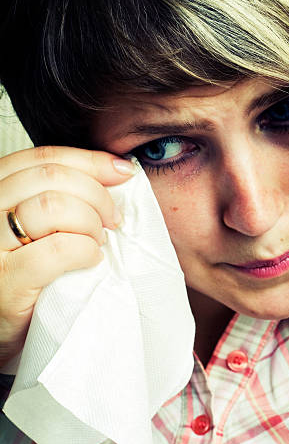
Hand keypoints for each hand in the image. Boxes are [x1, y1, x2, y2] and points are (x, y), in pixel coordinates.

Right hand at [0, 146, 135, 366]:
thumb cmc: (25, 275)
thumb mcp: (33, 227)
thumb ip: (58, 196)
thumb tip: (114, 172)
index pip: (42, 158)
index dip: (89, 160)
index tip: (121, 172)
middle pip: (51, 177)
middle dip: (96, 194)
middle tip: (113, 218)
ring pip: (52, 207)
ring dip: (91, 222)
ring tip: (98, 241)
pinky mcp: (4, 285)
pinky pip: (55, 250)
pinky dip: (84, 250)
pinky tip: (91, 259)